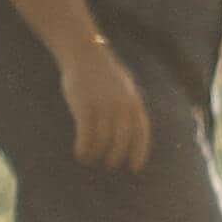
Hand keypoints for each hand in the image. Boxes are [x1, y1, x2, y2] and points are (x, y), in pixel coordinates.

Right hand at [56, 40, 154, 172]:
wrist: (84, 53)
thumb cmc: (103, 73)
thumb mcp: (124, 88)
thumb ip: (129, 107)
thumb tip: (131, 129)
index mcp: (135, 103)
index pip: (141, 135)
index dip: (139, 153)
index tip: (135, 168)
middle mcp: (123, 107)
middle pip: (122, 142)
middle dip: (116, 157)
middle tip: (109, 165)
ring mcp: (104, 108)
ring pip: (103, 142)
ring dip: (96, 154)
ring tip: (90, 159)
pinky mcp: (85, 108)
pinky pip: (86, 136)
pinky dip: (83, 148)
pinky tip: (80, 154)